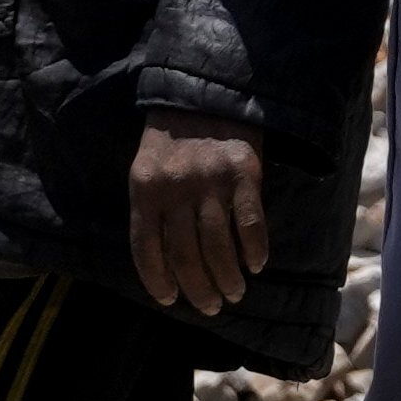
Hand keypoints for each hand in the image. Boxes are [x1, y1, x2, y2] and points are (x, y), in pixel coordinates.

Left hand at [129, 121, 270, 315]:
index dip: (158, 280)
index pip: (147, 248)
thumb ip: (152, 208)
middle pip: (184, 254)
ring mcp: (210, 183)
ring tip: (234, 294)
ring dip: (227, 277)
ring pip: (217, 246)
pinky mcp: (243, 174)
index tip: (171, 300)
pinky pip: (250, 223)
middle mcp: (175, 190)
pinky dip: (254, 249)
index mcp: (144, 190)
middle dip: (197, 287)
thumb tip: (165, 261)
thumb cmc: (172, 139)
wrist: (206, 94)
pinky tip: (256, 265)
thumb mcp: (147, 169)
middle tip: (210, 306)